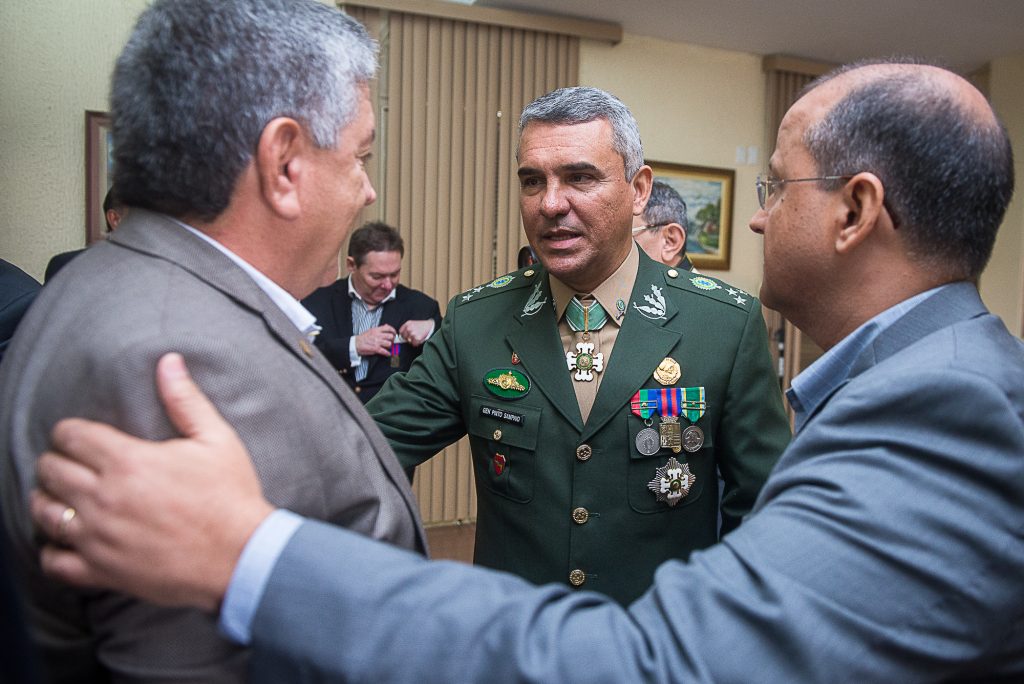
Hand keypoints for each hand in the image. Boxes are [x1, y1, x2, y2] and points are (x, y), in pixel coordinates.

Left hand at [31, 353, 273, 611]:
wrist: (243, 557)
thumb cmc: (232, 497)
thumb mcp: (217, 440)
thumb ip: (185, 400)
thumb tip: (169, 361)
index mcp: (128, 461)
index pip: (70, 436)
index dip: (71, 432)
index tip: (81, 436)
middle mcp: (104, 498)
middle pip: (50, 470)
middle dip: (56, 462)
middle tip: (71, 464)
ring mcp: (98, 537)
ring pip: (43, 513)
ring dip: (48, 500)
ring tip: (62, 497)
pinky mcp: (102, 570)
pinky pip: (53, 561)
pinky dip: (52, 549)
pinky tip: (66, 540)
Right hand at [355, 324, 397, 356]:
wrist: (356, 343)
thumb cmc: (363, 337)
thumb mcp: (371, 330)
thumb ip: (379, 328)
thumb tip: (386, 326)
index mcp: (376, 330)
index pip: (388, 328)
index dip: (393, 331)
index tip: (394, 334)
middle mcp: (377, 335)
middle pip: (390, 336)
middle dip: (392, 340)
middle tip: (391, 341)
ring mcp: (376, 342)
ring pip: (389, 344)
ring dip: (389, 346)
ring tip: (388, 347)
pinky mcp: (375, 348)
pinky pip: (384, 351)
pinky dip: (387, 353)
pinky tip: (387, 353)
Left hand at [398, 319, 433, 346]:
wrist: (430, 325)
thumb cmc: (421, 325)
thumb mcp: (412, 323)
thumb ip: (406, 328)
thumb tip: (400, 336)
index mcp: (407, 324)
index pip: (400, 332)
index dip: (403, 334)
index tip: (406, 336)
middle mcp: (409, 328)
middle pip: (404, 337)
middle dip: (408, 338)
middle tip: (413, 336)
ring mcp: (412, 333)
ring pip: (409, 341)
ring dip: (413, 340)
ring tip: (418, 336)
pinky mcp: (417, 338)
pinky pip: (414, 344)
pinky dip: (417, 343)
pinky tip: (420, 339)